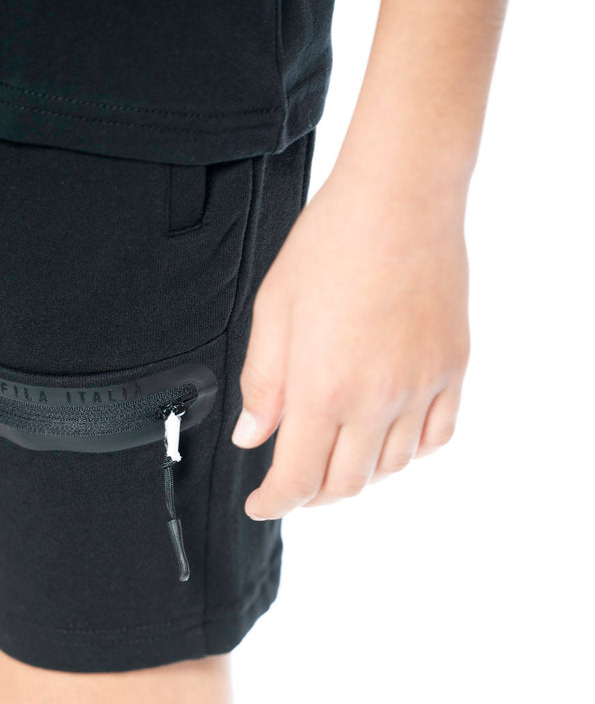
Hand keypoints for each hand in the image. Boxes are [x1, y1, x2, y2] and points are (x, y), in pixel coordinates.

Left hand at [231, 160, 470, 519]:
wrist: (401, 197)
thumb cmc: (330, 245)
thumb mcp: (273, 312)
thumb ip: (262, 384)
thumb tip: (252, 438)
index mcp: (321, 389)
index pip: (296, 479)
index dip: (273, 504)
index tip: (261, 506)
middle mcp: (375, 400)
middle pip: (344, 484)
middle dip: (310, 496)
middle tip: (293, 484)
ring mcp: (420, 388)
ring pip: (390, 468)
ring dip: (356, 474)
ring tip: (336, 453)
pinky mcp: (451, 370)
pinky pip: (434, 438)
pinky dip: (407, 452)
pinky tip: (387, 436)